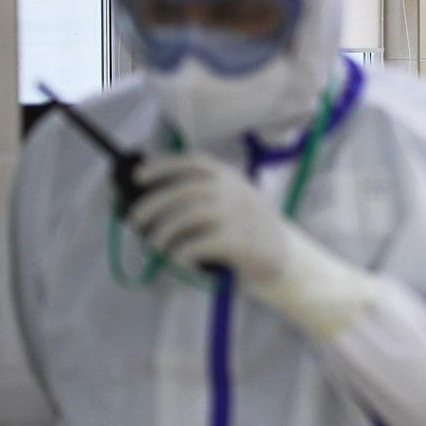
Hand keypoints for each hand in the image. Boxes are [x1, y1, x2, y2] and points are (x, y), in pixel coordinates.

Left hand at [127, 153, 288, 284]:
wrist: (289, 263)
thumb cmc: (252, 235)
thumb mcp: (236, 204)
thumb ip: (207, 197)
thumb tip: (155, 202)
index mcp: (232, 179)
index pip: (194, 162)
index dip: (163, 166)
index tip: (139, 176)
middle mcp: (235, 192)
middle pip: (184, 190)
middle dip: (153, 204)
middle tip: (136, 221)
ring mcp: (239, 216)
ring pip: (187, 216)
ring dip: (164, 231)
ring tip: (156, 245)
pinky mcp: (240, 243)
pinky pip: (198, 244)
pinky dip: (181, 253)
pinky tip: (179, 259)